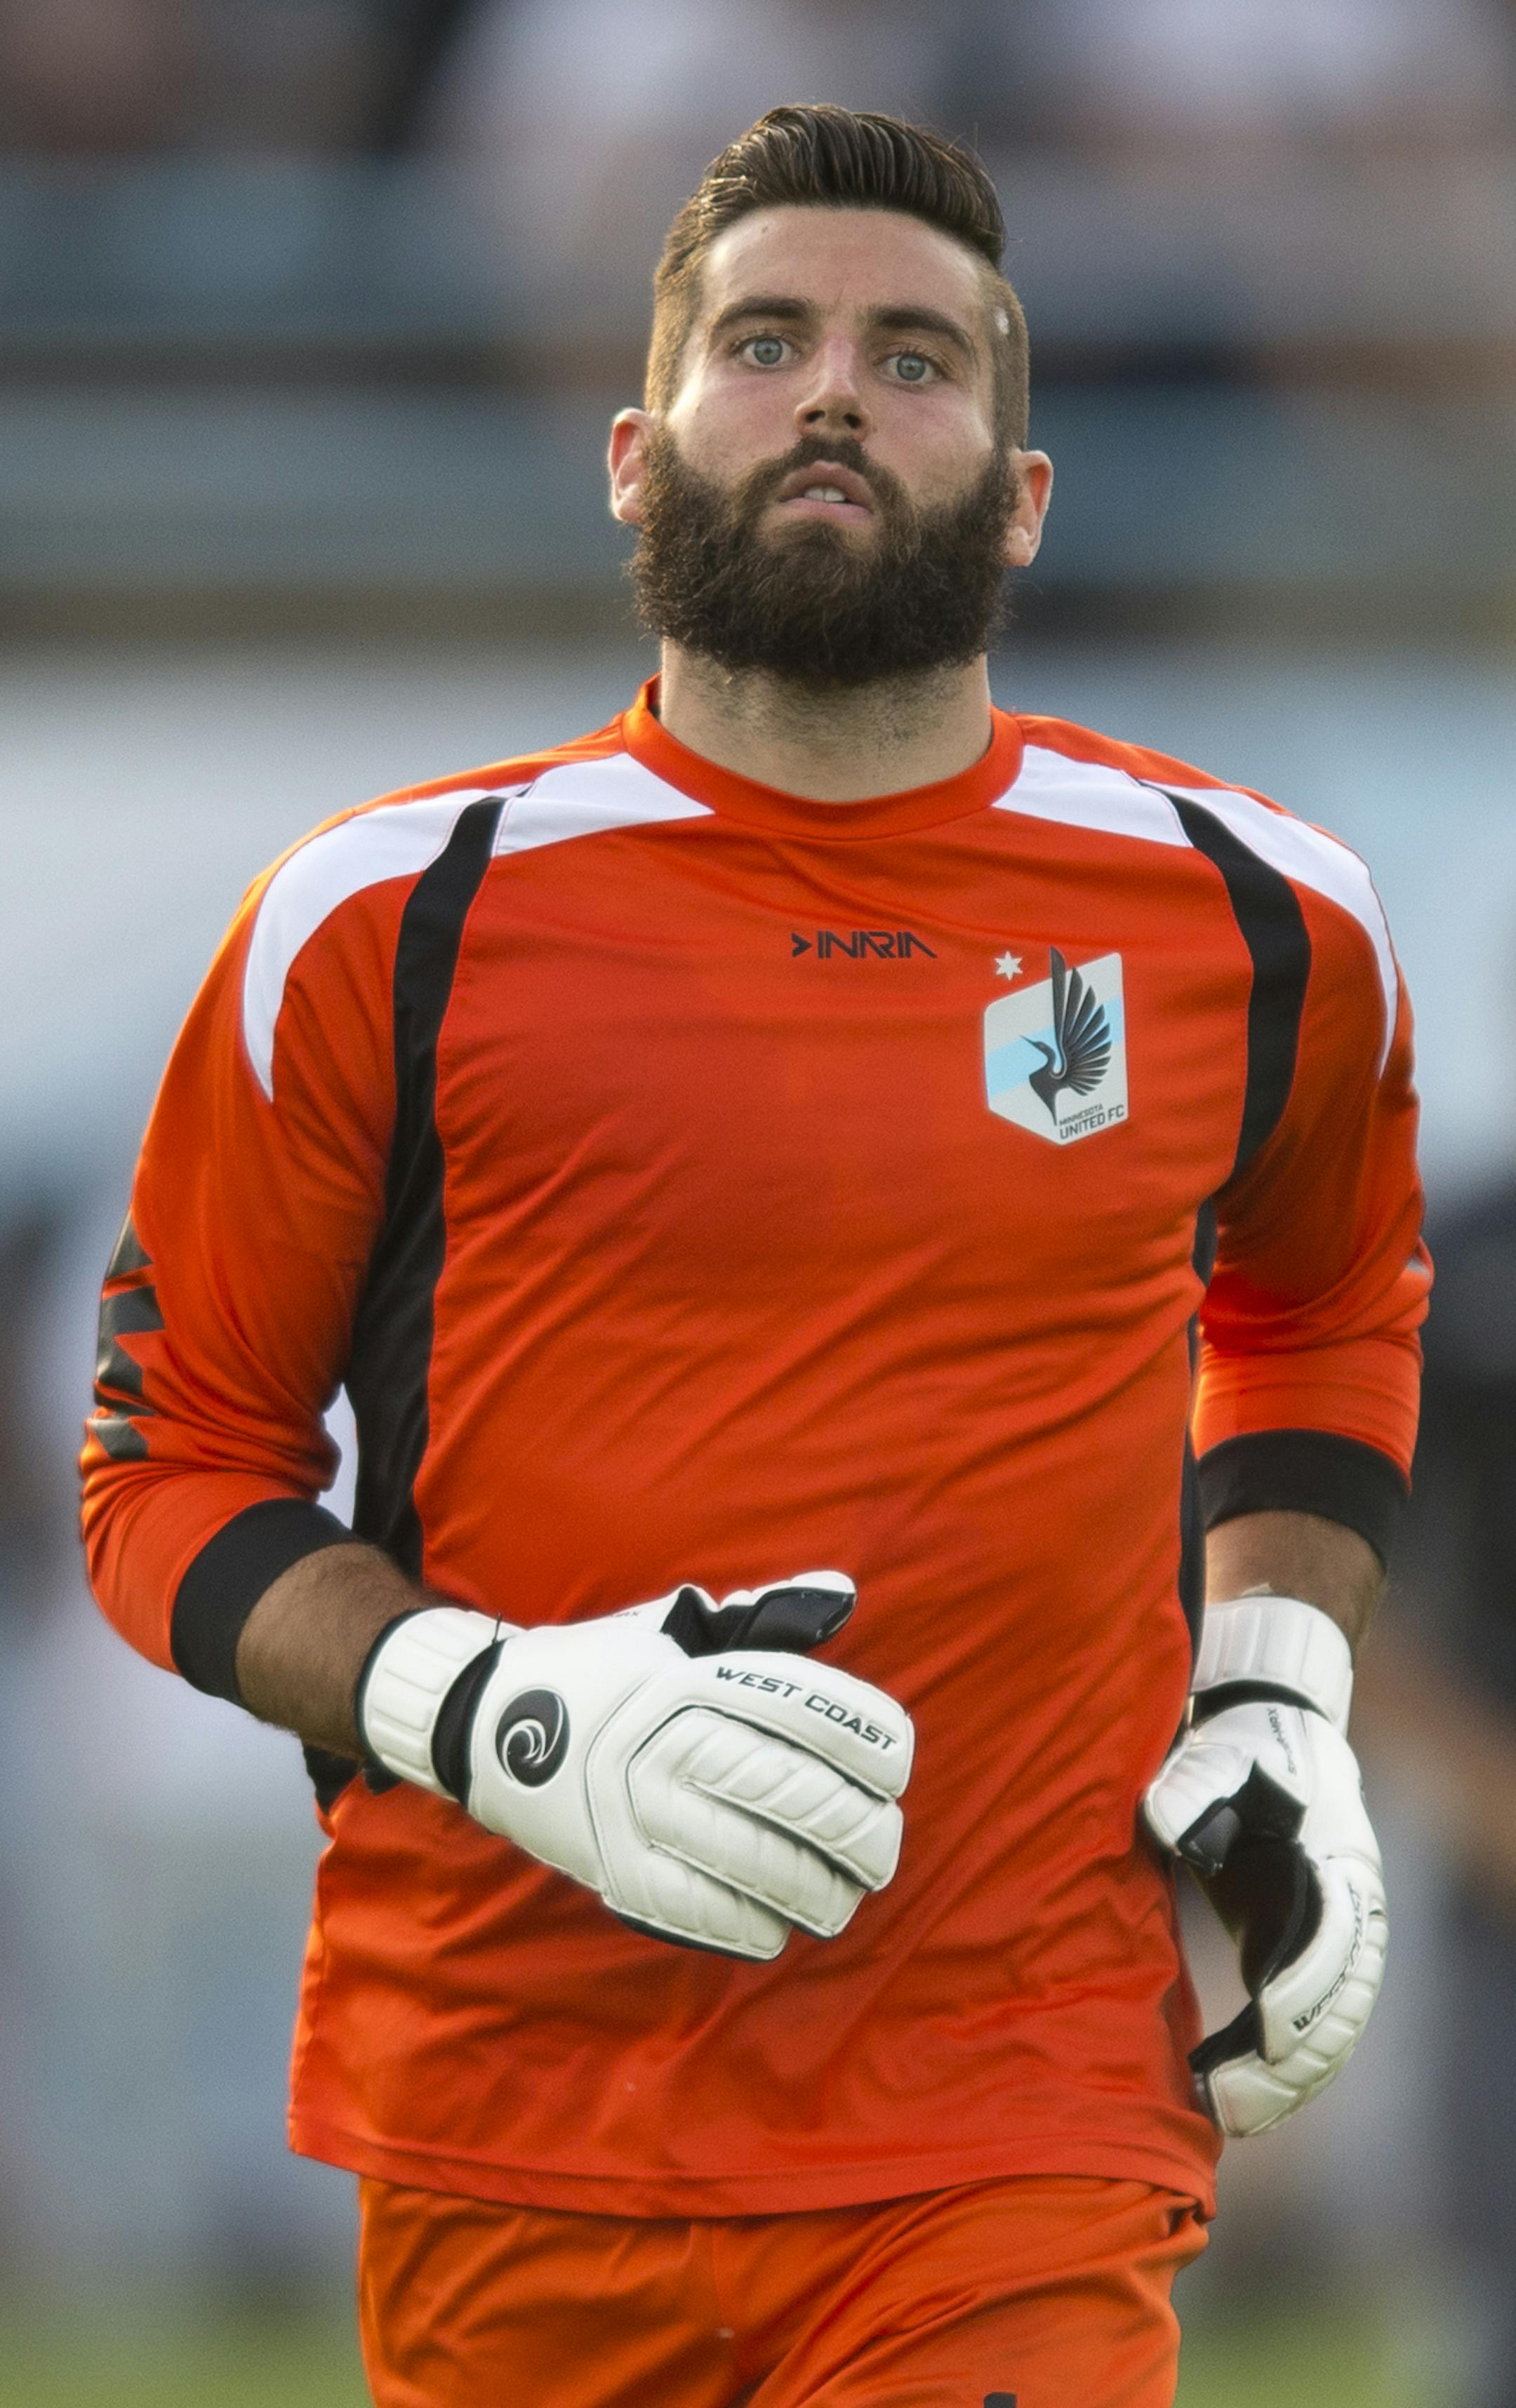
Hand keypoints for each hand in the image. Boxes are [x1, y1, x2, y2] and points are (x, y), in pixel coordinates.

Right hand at [358, 1571, 911, 1960]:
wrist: (490, 1720)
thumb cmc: (612, 1673)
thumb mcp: (681, 1630)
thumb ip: (765, 1619)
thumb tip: (843, 1598)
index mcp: (687, 1678)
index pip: (800, 1709)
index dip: (864, 1740)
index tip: (897, 1766)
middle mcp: (661, 1741)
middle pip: (787, 1791)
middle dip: (855, 1828)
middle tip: (883, 1846)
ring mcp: (631, 1810)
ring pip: (752, 1860)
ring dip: (816, 1888)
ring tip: (845, 1894)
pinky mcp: (609, 1867)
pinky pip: (696, 1910)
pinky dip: (750, 1924)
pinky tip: (780, 1925)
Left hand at [1143, 1597, 1386, 2136]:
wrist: (1272, 1730)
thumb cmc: (1239, 1744)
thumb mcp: (1218, 1754)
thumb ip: (1195, 1787)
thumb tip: (1166, 1824)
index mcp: (1335, 1865)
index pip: (1328, 1949)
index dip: (1296, 1999)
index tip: (1260, 2040)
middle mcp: (1351, 1911)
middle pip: (1336, 2008)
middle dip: (1287, 2066)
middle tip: (1226, 2107)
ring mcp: (1336, 1938)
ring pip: (1330, 2031)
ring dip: (1287, 2083)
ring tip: (1228, 2121)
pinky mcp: (1304, 1952)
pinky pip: (1311, 2028)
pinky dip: (1284, 2073)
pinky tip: (1241, 2107)